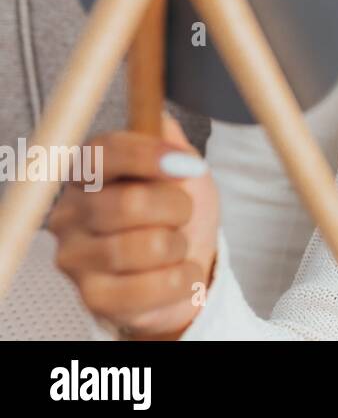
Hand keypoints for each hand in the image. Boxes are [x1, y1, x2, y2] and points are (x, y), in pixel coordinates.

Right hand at [48, 110, 219, 339]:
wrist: (183, 270)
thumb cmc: (177, 217)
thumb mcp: (183, 172)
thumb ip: (170, 141)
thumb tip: (161, 121)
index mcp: (88, 173)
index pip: (103, 153)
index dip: (147, 155)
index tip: (186, 163)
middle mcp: (70, 212)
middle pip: (129, 203)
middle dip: (177, 208)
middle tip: (182, 213)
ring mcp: (75, 257)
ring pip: (146, 246)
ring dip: (180, 246)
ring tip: (175, 246)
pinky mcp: (92, 297)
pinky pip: (153, 285)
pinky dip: (182, 277)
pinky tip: (176, 273)